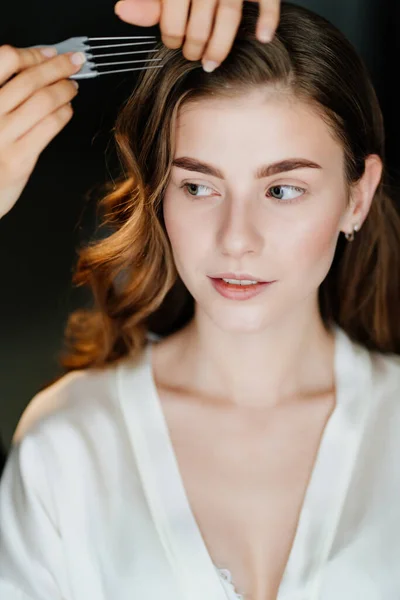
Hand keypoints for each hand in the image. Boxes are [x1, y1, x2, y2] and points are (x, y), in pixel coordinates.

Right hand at [0, 45, 82, 219]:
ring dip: (65, 89)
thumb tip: (32, 69)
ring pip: (43, 100)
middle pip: (29, 78)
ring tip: (73, 87)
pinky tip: (67, 109)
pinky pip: (49, 126)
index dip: (33, 54)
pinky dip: (64, 113)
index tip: (50, 53)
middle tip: (74, 63)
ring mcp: (3, 135)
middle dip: (58, 67)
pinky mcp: (19, 158)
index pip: (5, 60)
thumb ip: (1, 95)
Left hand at [114, 0, 280, 70]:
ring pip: (229, 17)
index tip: (172, 44)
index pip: (173, 13)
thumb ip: (150, 2)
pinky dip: (267, 20)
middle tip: (192, 56)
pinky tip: (262, 37)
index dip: (171, 36)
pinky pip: (268, 0)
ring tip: (211, 63)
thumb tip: (123, 12)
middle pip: (201, 20)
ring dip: (220, 46)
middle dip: (194, 45)